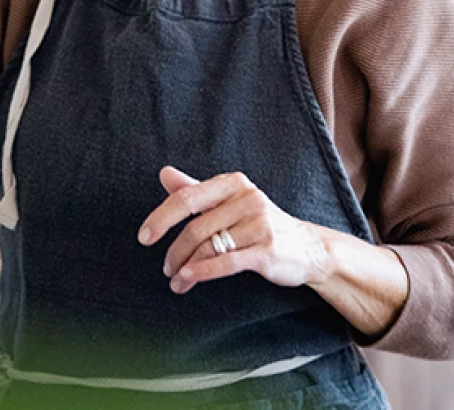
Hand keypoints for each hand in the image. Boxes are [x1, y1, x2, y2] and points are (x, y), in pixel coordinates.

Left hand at [138, 166, 333, 294]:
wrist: (309, 248)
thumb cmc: (260, 224)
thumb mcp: (230, 202)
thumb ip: (196, 189)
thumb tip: (164, 173)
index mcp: (233, 184)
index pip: (187, 197)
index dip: (161, 218)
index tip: (144, 237)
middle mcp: (247, 199)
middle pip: (195, 227)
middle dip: (175, 251)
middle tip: (166, 268)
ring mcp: (260, 224)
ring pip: (208, 247)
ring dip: (186, 268)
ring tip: (176, 281)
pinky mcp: (268, 250)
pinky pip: (226, 262)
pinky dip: (202, 273)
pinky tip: (188, 280)